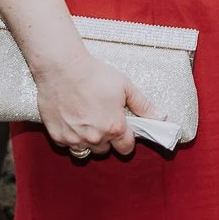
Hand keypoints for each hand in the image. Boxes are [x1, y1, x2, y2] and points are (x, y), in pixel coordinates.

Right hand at [35, 51, 159, 159]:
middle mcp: (95, 138)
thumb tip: (161, 118)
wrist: (62, 68)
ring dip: (89, 142)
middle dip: (107, 139)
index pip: (126, 148)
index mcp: (114, 128)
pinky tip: (73, 122)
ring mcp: (74, 139)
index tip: (124, 130)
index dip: (127, 139)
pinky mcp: (57, 136)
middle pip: (106, 150)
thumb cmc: (95, 75)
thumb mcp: (125, 86)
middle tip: (104, 120)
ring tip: (88, 123)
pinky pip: (68, 145)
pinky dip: (72, 138)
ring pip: (86, 152)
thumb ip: (143, 106)